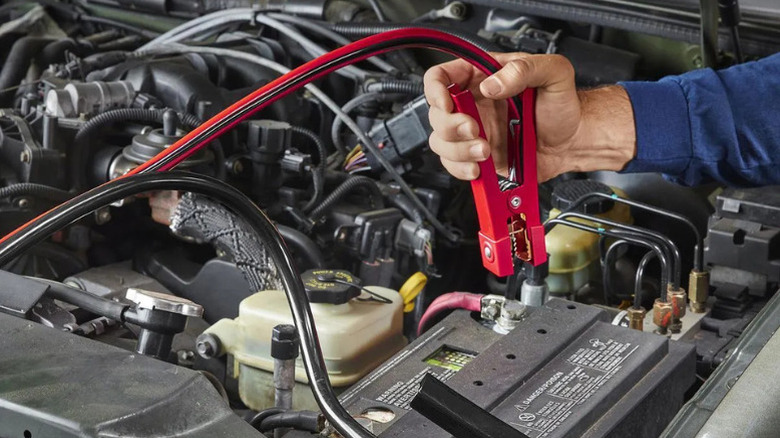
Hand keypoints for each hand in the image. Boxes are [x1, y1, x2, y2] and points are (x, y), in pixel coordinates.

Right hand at [423, 53, 636, 181]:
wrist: (574, 141)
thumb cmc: (565, 106)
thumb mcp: (554, 72)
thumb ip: (524, 69)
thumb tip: (492, 84)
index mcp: (483, 77)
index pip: (441, 78)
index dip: (436, 90)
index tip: (448, 104)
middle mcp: (474, 104)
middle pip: (436, 115)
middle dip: (452, 127)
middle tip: (476, 130)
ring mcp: (474, 133)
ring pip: (441, 143)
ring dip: (458, 151)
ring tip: (486, 151)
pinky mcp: (478, 157)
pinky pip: (454, 165)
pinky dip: (462, 169)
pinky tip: (480, 167)